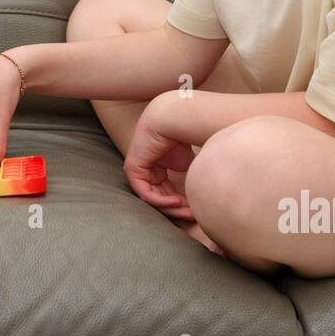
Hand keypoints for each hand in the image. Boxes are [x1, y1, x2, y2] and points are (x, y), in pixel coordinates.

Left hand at [123, 98, 195, 219]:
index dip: (182, 203)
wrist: (171, 119)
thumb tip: (202, 196)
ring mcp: (137, 170)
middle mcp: (146, 171)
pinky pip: (145, 193)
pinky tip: (177, 201)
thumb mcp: (188, 163)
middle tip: (193, 216)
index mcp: (156, 169)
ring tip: (187, 211)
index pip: (167, 193)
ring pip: (152, 199)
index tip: (196, 211)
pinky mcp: (132, 169)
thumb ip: (190, 177)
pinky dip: (161, 200)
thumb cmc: (181, 136)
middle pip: (160, 198)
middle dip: (177, 209)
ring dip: (171, 207)